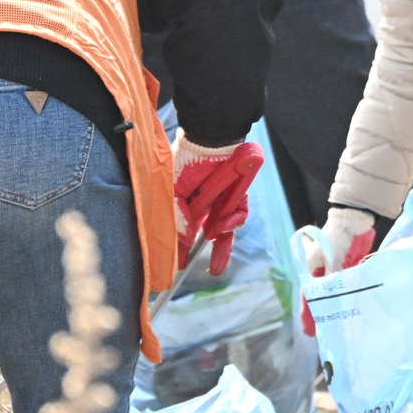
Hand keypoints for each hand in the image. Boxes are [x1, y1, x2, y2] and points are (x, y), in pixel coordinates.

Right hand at [172, 135, 262, 275]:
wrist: (212, 139)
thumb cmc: (187, 162)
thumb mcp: (174, 193)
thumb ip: (178, 219)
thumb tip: (181, 243)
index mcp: (184, 203)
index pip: (182, 230)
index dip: (179, 249)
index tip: (175, 268)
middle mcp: (204, 204)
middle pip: (208, 234)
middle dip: (210, 255)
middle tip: (206, 273)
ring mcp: (221, 200)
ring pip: (225, 229)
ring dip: (222, 248)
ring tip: (215, 267)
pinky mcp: (237, 196)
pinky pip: (237, 215)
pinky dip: (230, 222)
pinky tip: (221, 226)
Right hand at [299, 206, 376, 335]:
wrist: (353, 220)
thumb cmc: (335, 237)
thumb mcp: (327, 258)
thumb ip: (327, 276)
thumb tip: (327, 294)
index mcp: (312, 271)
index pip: (309, 298)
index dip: (309, 315)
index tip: (310, 332)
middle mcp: (324, 274)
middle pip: (323, 298)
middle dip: (324, 315)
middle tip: (327, 333)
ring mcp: (338, 271)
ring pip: (337, 294)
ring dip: (338, 307)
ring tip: (341, 325)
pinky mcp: (352, 268)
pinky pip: (350, 286)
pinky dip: (351, 296)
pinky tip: (355, 308)